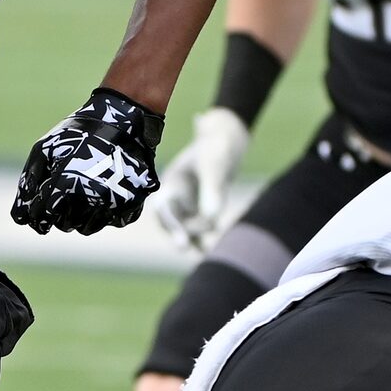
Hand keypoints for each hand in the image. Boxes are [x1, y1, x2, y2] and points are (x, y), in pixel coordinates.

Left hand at [11, 87, 165, 234]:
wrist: (125, 121)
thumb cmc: (79, 133)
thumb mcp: (46, 149)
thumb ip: (30, 182)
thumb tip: (20, 216)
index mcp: (67, 183)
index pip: (44, 216)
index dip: (38, 219)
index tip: (39, 218)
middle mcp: (91, 197)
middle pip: (65, 224)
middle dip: (59, 215)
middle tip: (64, 197)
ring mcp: (114, 203)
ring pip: (86, 227)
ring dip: (79, 217)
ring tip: (82, 194)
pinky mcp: (131, 205)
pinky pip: (110, 221)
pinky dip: (103, 213)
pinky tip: (103, 193)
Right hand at [154, 106, 249, 249]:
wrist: (226, 140)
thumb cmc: (217, 146)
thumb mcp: (215, 164)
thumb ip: (213, 190)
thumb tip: (213, 219)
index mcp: (171, 182)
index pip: (164, 208)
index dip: (170, 226)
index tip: (181, 244)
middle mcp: (175, 197)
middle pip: (172, 222)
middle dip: (181, 235)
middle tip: (189, 247)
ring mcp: (187, 205)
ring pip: (187, 230)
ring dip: (197, 237)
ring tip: (211, 246)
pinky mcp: (200, 211)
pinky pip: (200, 231)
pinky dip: (205, 239)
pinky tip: (212, 250)